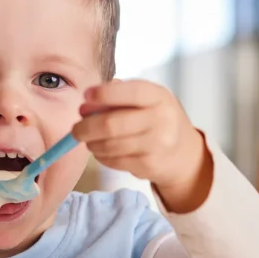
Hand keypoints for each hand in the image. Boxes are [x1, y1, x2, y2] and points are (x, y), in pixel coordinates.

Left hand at [73, 79, 212, 212]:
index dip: (104, 94)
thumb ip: (119, 96)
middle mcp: (161, 119)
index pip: (130, 92)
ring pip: (109, 145)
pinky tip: (101, 151)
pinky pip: (114, 161)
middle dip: (86, 127)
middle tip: (75, 129)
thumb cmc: (156, 120)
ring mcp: (156, 144)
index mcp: (158, 96)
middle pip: (111, 124)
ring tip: (88, 140)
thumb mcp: (146, 100)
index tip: (85, 96)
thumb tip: (86, 104)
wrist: (183, 154)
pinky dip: (101, 156)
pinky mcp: (148, 165)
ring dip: (91, 143)